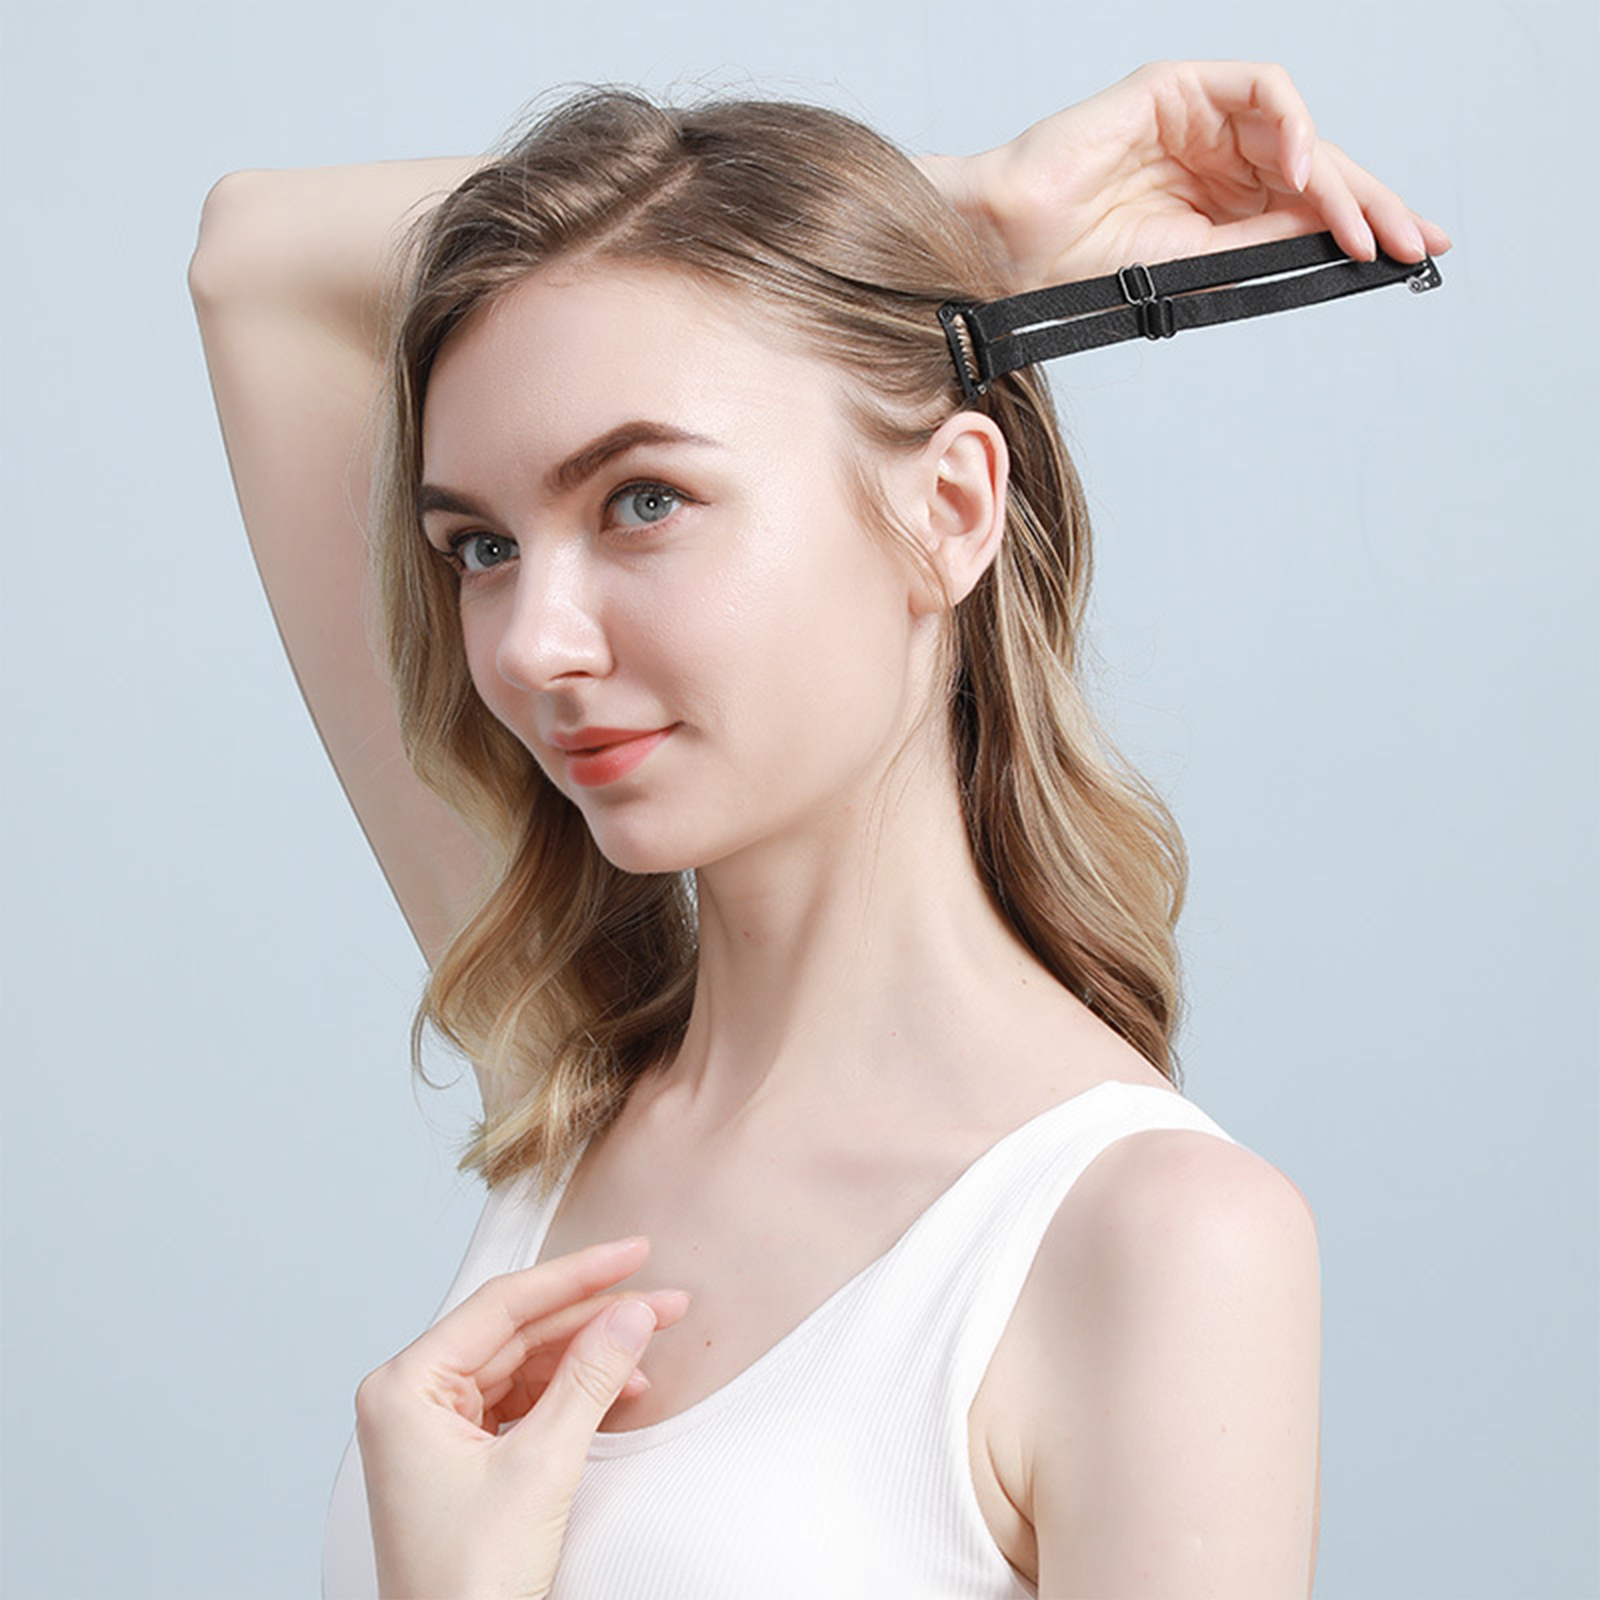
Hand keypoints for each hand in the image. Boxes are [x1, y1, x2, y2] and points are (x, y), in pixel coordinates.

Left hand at [355, 1236, 687, 1599]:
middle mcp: (411, 1398)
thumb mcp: (541, 1468)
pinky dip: (572, 1395)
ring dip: (589, 1357)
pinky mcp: (461, 1457)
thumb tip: (632, 1314)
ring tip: (649, 1342)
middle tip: (659, 1299)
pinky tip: (618, 1387)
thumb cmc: (465, 1585)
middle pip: (519, 1332)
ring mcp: (434, 1428)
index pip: (504, 1305)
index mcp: (405, 1387)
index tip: (631, 1253)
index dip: (577, 1275)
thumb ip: (590, 1379)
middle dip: (593, 1317)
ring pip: (526, 1365)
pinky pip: (524, 1403)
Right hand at [924, 61, 1451, 288]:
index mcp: (1220, 206)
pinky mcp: (1177, 87)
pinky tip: (1300, 171)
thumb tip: (1341, 236)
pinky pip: (1261, 90)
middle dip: (1373, 202)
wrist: (1015, 250)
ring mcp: (1200, 120)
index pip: (1309, 208)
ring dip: (1338, 180)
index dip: (1365, 225)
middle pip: (1317, 168)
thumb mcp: (1198, 265)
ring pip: (1299, 133)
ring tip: (1360, 228)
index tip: (1415, 256)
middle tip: (1417, 240)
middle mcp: (1218, 160)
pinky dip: (1292, 124)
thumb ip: (1266, 245)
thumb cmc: (1083, 268)